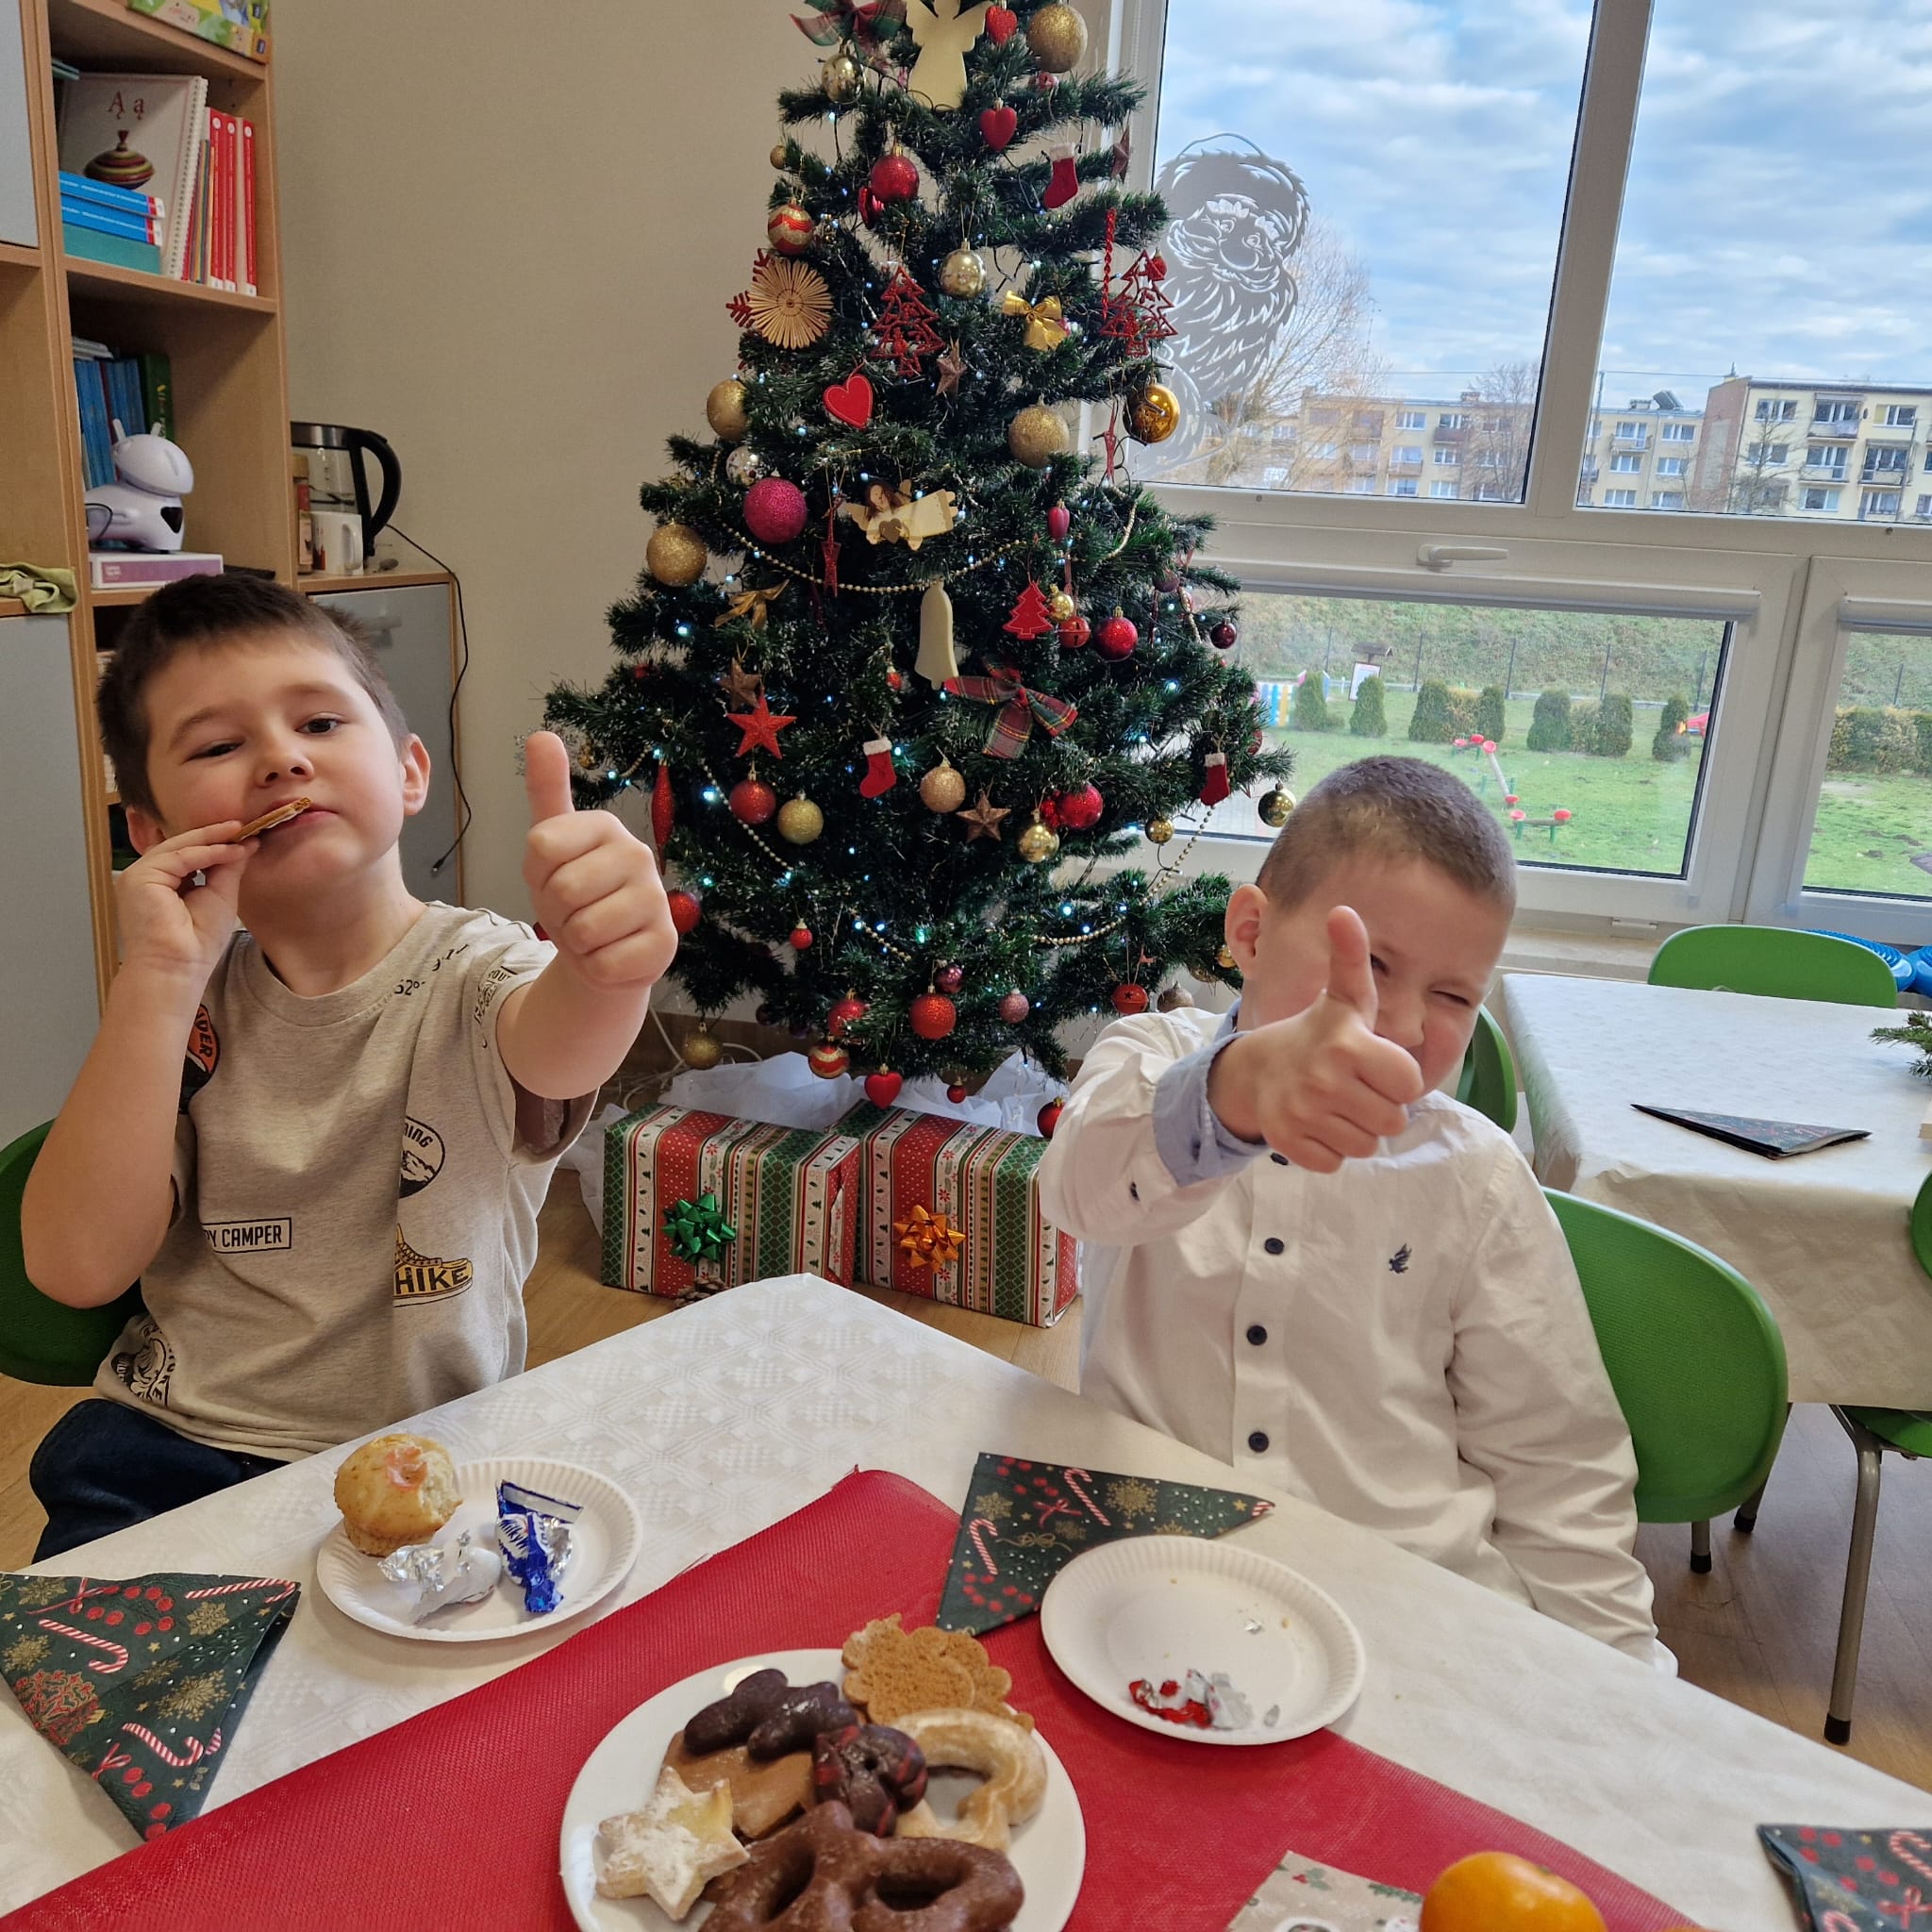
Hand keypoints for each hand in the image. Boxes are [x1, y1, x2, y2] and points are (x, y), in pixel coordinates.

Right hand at [115, 820, 256, 983]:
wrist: (177, 968)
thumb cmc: (196, 943)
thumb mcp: (219, 897)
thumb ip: (227, 868)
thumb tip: (244, 844)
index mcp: (160, 883)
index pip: (187, 855)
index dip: (214, 843)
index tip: (245, 836)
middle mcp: (145, 877)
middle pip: (180, 846)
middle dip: (213, 835)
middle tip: (242, 825)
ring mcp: (138, 876)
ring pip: (178, 847)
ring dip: (212, 839)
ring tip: (240, 833)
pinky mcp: (139, 878)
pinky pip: (179, 857)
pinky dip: (207, 852)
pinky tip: (231, 850)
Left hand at [521, 730, 676, 992]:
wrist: (604, 952)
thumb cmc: (575, 895)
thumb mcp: (551, 845)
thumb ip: (547, 791)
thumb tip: (542, 735)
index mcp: (606, 827)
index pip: (541, 845)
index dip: (536, 873)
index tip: (554, 877)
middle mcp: (638, 855)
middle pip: (562, 890)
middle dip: (555, 913)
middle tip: (573, 913)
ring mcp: (656, 900)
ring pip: (583, 929)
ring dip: (576, 943)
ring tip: (592, 935)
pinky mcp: (665, 944)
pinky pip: (604, 962)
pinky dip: (596, 967)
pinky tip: (611, 955)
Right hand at [1208, 906, 1424, 1172]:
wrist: (1257, 1070)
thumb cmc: (1320, 1034)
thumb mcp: (1345, 998)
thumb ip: (1352, 959)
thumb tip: (1343, 910)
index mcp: (1347, 1044)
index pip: (1411, 1084)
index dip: (1398, 1077)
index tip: (1374, 1064)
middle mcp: (1324, 1080)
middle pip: (1392, 1121)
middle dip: (1379, 1108)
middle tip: (1355, 1087)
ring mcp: (1303, 1114)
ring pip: (1365, 1147)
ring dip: (1356, 1131)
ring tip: (1336, 1105)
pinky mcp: (1288, 1144)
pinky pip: (1335, 1163)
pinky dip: (1329, 1150)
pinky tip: (1317, 1124)